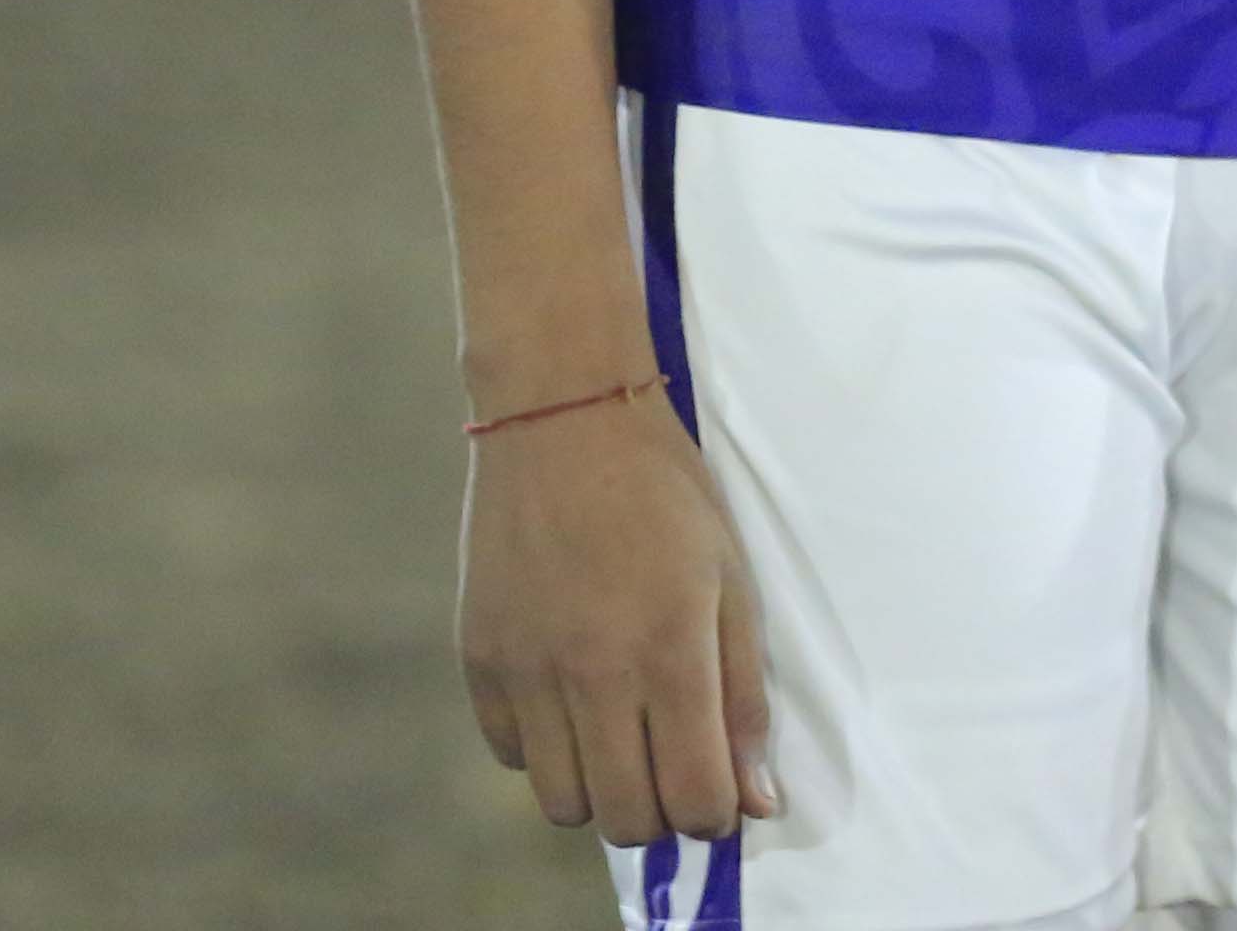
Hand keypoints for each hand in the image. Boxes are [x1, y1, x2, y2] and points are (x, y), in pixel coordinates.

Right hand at [459, 387, 779, 846]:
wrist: (563, 417)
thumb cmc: (665, 495)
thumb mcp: (729, 582)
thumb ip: (744, 698)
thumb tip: (757, 803)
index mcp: (671, 651)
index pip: (696, 799)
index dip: (716, 814)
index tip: (719, 792)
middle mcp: (595, 672)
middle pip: (627, 819)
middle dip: (660, 814)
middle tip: (669, 766)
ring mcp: (528, 669)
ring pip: (562, 803)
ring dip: (598, 789)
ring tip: (617, 736)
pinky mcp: (479, 659)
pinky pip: (510, 755)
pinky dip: (543, 747)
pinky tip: (566, 696)